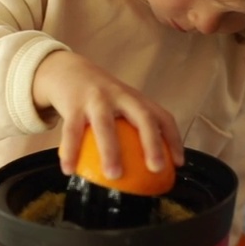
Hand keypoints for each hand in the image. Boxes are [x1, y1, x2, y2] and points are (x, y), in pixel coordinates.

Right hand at [31, 50, 182, 176]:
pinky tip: (69, 170)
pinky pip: (71, 131)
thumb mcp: (118, 104)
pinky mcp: (72, 104)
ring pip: (105, 125)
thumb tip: (145, 171)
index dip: (173, 139)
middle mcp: (120, 96)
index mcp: (135, 99)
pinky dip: (70, 151)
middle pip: (142, 117)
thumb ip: (131, 127)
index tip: (178, 163)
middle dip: (152, 142)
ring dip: (110, 150)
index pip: (162, 117)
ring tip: (113, 175)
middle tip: (156, 169)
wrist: (66, 70)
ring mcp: (96, 98)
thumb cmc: (98, 97)